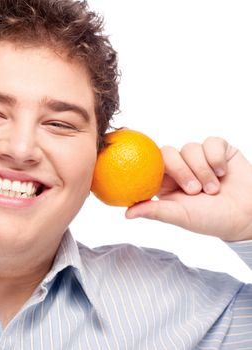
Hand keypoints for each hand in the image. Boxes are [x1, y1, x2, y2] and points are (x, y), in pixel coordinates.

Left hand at [126, 137, 251, 241]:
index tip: (153, 171)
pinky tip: (223, 172)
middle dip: (182, 171)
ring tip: (214, 189)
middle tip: (195, 191)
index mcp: (164, 182)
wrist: (248, 216)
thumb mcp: (180, 217)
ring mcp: (198, 157)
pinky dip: (216, 158)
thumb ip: (154, 211)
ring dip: (203, 170)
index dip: (149, 164)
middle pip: (168, 153)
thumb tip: (126, 214)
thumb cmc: (211, 219)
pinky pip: (211, 142)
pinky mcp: (218, 149)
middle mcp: (179, 167)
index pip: (150, 164)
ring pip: (190, 148)